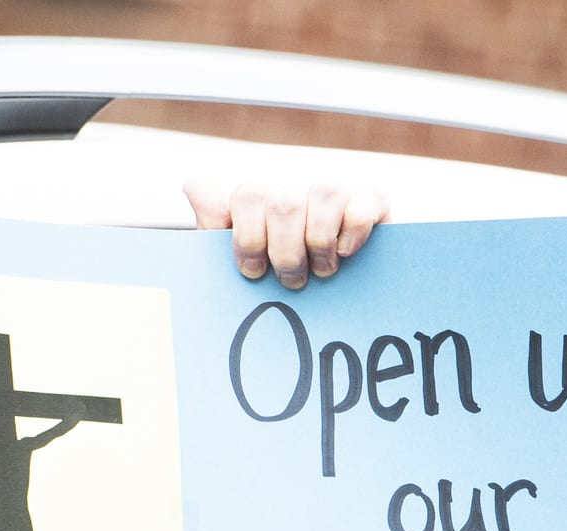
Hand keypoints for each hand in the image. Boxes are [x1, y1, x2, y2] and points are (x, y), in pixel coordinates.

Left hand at [183, 179, 388, 289]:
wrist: (331, 311)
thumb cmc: (275, 289)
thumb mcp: (237, 268)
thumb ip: (215, 227)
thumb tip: (193, 184)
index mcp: (259, 206)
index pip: (248, 196)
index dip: (249, 237)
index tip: (253, 273)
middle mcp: (295, 195)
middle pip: (285, 201)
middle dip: (286, 251)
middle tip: (292, 282)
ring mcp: (333, 197)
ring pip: (326, 191)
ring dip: (320, 240)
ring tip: (323, 273)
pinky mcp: (373, 204)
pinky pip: (368, 197)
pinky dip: (355, 227)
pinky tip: (347, 252)